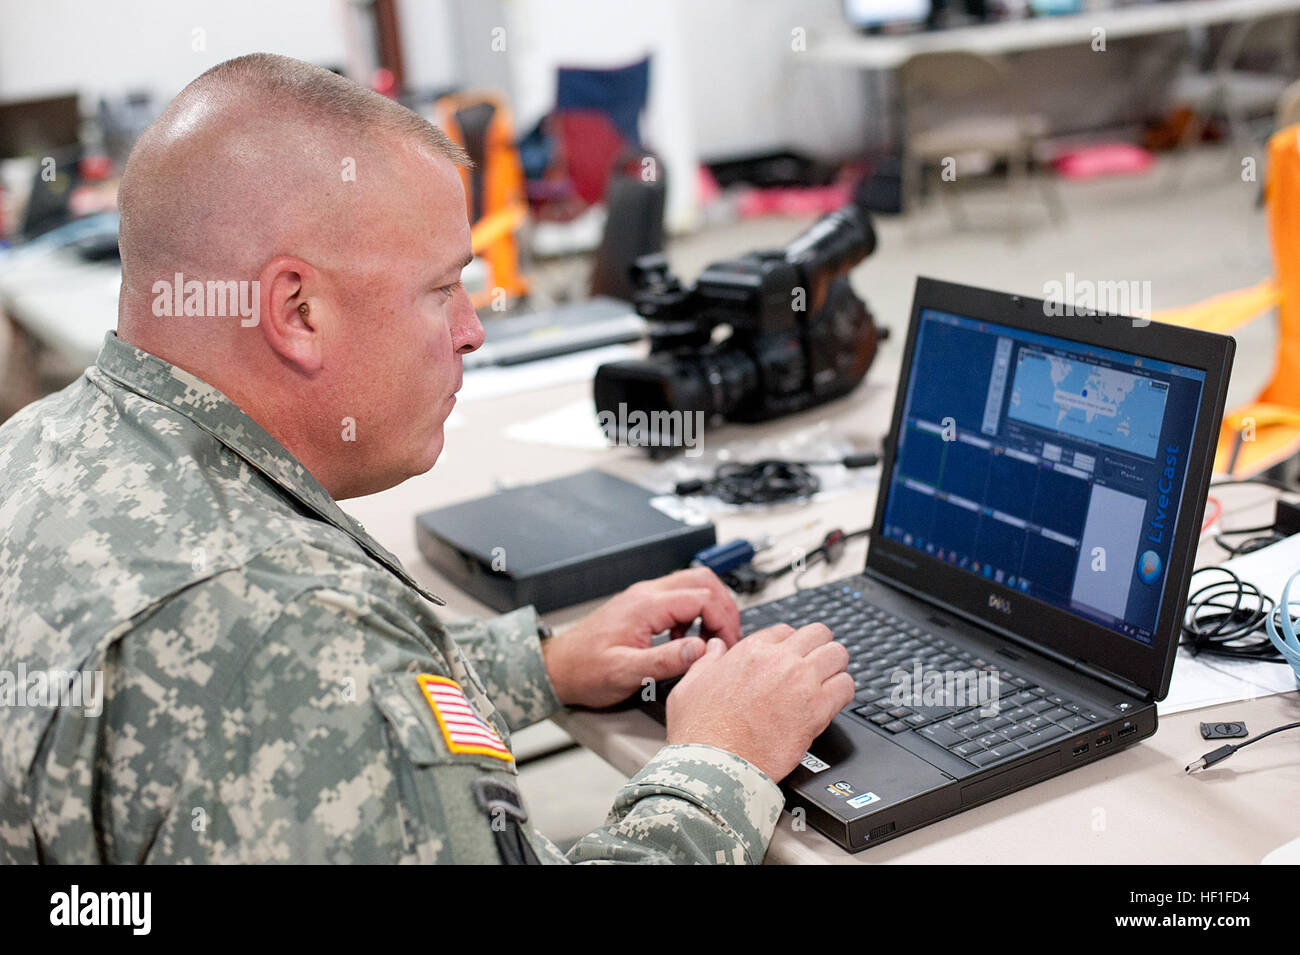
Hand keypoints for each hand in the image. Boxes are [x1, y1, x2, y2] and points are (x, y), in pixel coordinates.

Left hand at [540, 568, 740, 707]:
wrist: (558, 668)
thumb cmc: (585, 671)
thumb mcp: (626, 673)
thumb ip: (665, 661)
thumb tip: (702, 650)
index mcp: (645, 606)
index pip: (702, 597)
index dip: (723, 620)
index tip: (726, 645)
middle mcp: (646, 594)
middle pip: (702, 580)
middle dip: (724, 607)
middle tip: (728, 637)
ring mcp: (643, 597)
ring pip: (692, 584)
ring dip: (710, 608)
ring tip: (710, 641)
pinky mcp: (641, 606)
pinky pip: (679, 597)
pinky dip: (694, 614)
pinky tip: (686, 641)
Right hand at [664, 623, 852, 781]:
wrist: (715, 765)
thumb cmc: (699, 732)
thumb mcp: (688, 686)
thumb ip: (705, 662)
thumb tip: (715, 648)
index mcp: (750, 652)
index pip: (785, 630)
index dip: (789, 645)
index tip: (790, 658)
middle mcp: (779, 661)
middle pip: (818, 634)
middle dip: (819, 648)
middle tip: (816, 665)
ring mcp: (801, 682)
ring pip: (838, 655)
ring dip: (834, 668)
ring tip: (828, 683)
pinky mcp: (817, 709)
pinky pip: (846, 687)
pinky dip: (843, 693)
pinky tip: (832, 703)